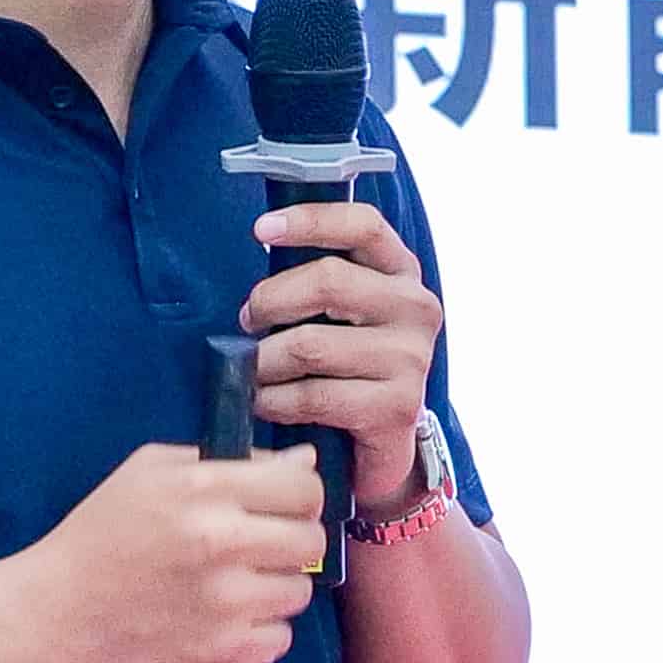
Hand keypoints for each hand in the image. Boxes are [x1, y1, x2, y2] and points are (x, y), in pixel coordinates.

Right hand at [21, 443, 328, 662]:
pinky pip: (279, 640)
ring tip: (232, 587)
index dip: (298, 496)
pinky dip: (257, 632)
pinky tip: (222, 621)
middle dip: (291, 541)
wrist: (53, 614)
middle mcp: (222, 545)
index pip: (304, 488)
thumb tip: (304, 463)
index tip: (278, 507)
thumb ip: (231, 461)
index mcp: (204, 491)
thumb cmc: (99, 533)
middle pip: (311, 541)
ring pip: (298, 593)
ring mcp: (226, 606)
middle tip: (258, 548)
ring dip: (273, 588)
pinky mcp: (223, 655)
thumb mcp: (150, 472)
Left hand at [244, 203, 445, 516]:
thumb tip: (262, 247)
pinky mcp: (396, 407)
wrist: (381, 441)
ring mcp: (411, 359)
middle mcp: (415, 308)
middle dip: (270, 300)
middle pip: (328, 281)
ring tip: (252, 370)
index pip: (363, 226)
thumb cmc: (348, 363)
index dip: (310, 220)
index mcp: (401, 271)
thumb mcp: (342, 311)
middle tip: (248, 320)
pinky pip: (313, 396)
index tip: (261, 229)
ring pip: (310, 344)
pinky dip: (275, 400)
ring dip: (264, 360)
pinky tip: (265, 401)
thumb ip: (316, 277)